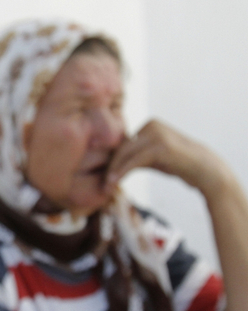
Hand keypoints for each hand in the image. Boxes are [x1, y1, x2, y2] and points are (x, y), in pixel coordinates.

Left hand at [105, 119, 235, 200]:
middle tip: (102, 184)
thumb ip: (134, 155)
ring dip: (113, 171)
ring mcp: (157, 133)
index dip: (112, 159)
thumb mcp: (152, 157)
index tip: (102, 175)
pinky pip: (135, 160)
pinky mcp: (161, 146)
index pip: (123, 142)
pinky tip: (114, 182)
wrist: (206, 170)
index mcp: (149, 124)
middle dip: (111, 166)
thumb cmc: (178, 164)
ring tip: (106, 186)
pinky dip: (122, 172)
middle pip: (122, 147)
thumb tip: (109, 161)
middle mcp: (151, 124)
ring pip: (125, 153)